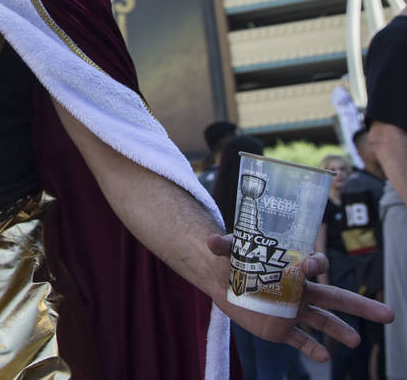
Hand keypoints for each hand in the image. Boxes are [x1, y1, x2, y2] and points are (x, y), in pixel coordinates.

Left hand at [207, 234, 393, 361]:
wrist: (223, 279)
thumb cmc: (233, 259)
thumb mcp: (230, 250)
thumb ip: (225, 245)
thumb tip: (210, 240)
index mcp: (292, 268)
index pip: (314, 266)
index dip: (315, 265)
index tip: (308, 266)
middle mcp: (300, 290)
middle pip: (336, 297)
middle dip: (361, 306)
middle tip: (389, 315)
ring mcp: (293, 311)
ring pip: (324, 322)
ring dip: (340, 331)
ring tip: (356, 341)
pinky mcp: (281, 328)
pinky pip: (301, 340)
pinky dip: (313, 348)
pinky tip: (325, 358)